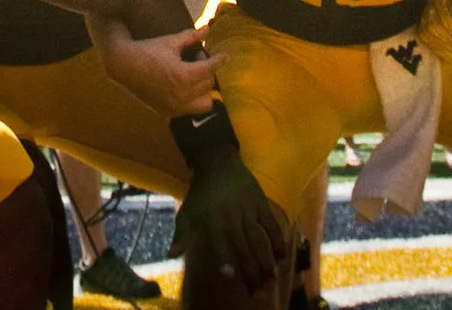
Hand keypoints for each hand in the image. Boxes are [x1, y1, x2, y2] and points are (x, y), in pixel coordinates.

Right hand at [94, 22, 222, 116]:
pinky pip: (192, 110)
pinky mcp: (170, 112)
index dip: (219, 60)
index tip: (224, 56)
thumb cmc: (147, 50)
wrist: (124, 66)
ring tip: (196, 77)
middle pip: (209, 83)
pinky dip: (194, 100)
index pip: (210, 68)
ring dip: (205, 89)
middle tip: (197, 59)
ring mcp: (176, 106)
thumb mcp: (170, 42)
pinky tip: (186, 87)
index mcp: (183, 75)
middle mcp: (182, 94)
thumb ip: (191, 37)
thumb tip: (208, 29)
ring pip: (205, 101)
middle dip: (207, 70)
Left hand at [170, 151, 290, 297]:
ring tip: (272, 279)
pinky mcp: (261, 204)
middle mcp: (231, 216)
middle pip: (243, 247)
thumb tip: (170, 255)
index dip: (224, 258)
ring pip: (260, 238)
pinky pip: (272, 225)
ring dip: (267, 260)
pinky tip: (281, 257)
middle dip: (252, 270)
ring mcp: (248, 210)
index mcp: (212, 219)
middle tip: (259, 291)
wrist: (217, 161)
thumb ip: (181, 235)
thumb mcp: (186, 212)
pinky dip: (278, 241)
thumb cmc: (200, 192)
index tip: (230, 276)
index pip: (219, 242)